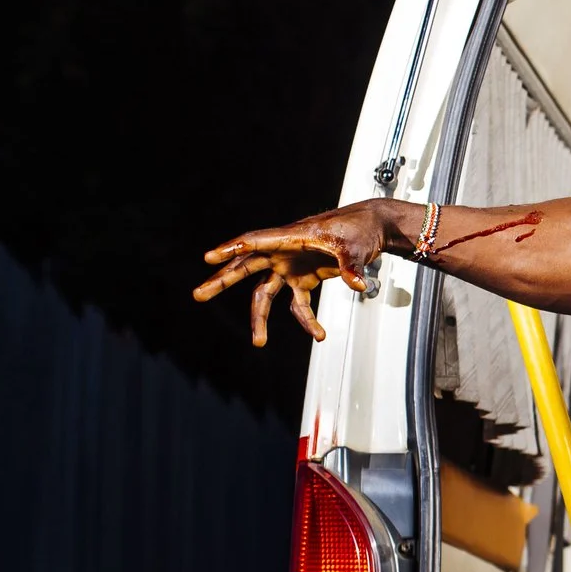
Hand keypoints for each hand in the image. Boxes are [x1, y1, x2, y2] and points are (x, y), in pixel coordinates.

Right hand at [193, 202, 389, 344]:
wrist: (371, 229)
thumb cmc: (358, 230)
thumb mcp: (356, 248)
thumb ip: (352, 266)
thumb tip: (357, 283)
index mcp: (291, 236)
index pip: (255, 242)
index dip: (233, 248)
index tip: (210, 256)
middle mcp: (284, 252)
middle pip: (246, 267)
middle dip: (222, 281)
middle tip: (198, 294)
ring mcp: (291, 266)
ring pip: (265, 293)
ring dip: (260, 318)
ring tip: (258, 342)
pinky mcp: (304, 279)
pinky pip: (297, 304)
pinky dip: (306, 320)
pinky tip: (319, 334)